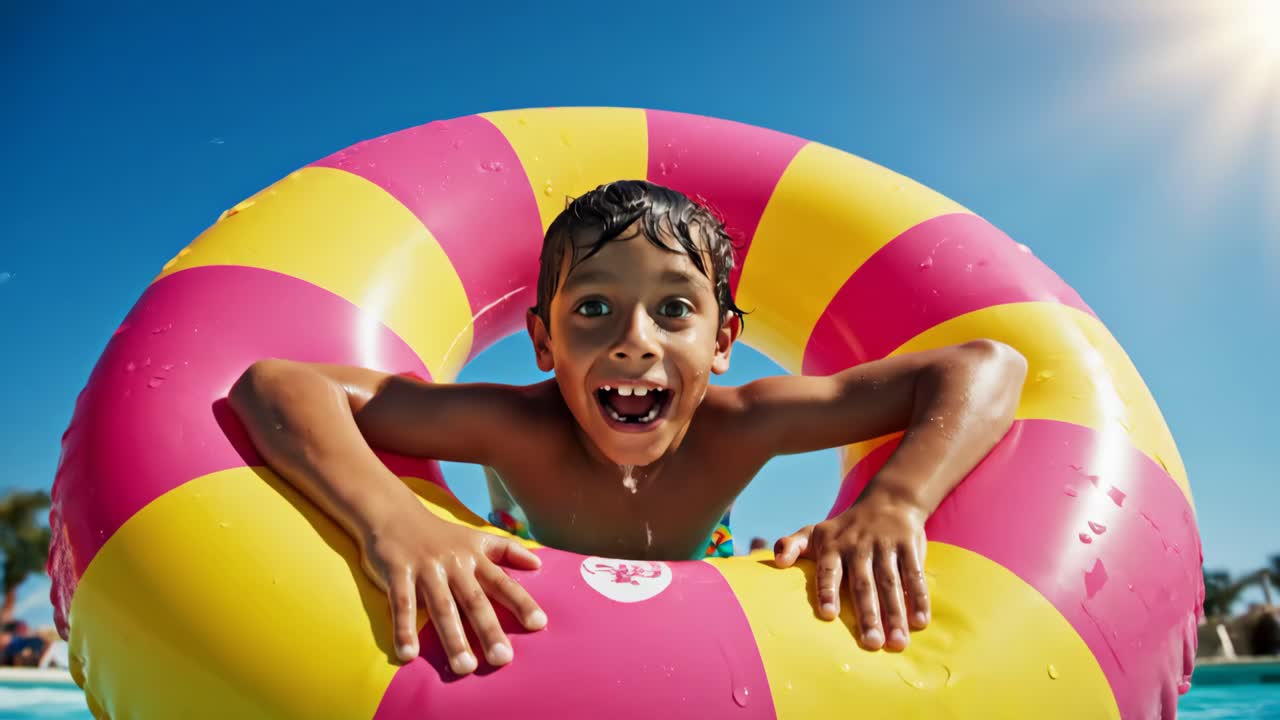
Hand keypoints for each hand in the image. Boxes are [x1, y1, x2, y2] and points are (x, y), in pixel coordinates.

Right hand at [359, 505, 546, 674]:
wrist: (394, 514)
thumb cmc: (440, 535)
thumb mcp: (476, 538)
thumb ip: (507, 550)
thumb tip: (538, 563)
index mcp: (475, 557)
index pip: (503, 583)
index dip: (521, 602)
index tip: (539, 624)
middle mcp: (454, 564)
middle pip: (474, 600)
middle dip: (489, 630)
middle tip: (502, 658)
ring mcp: (426, 569)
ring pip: (441, 607)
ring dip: (453, 638)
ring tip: (464, 668)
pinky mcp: (397, 573)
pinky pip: (401, 604)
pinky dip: (404, 629)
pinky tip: (408, 654)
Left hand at [773, 490, 929, 651]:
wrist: (888, 500)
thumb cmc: (844, 527)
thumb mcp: (814, 531)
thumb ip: (791, 545)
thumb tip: (776, 561)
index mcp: (833, 546)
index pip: (828, 571)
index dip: (827, 591)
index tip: (828, 615)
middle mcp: (859, 546)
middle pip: (863, 584)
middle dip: (868, 615)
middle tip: (871, 644)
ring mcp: (885, 545)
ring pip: (891, 583)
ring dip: (895, 614)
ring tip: (898, 644)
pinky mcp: (909, 546)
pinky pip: (915, 575)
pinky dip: (919, 598)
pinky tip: (921, 622)